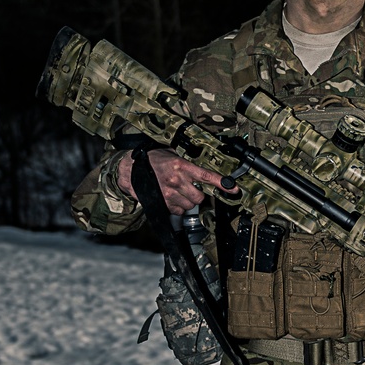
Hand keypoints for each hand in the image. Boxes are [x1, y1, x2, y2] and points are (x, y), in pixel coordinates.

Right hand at [115, 149, 230, 214]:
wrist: (130, 170)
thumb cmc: (150, 160)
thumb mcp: (170, 154)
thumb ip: (186, 163)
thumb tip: (200, 170)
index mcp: (181, 166)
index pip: (207, 176)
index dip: (222, 184)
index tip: (234, 189)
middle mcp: (177, 180)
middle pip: (200, 197)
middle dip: (198, 195)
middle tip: (191, 189)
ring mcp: (170, 194)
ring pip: (190, 206)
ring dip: (187, 201)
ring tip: (178, 193)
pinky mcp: (163, 204)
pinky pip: (179, 211)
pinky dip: (178, 207)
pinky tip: (171, 199)